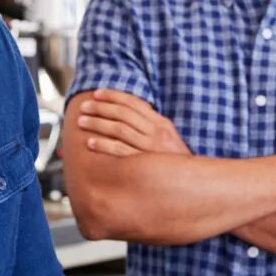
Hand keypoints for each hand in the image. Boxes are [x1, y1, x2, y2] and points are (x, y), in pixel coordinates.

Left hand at [77, 89, 191, 157]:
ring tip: (81, 121)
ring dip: (97, 123)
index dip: (113, 96)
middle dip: (100, 108)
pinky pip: (120, 151)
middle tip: (84, 106)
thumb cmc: (174, 160)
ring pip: (119, 129)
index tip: (97, 94)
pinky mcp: (144, 164)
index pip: (134, 102)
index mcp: (161, 122)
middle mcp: (156, 132)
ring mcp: (150, 147)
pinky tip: (90, 143)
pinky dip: (103, 145)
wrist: (193, 181)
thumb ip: (150, 124)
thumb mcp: (168, 137)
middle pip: (123, 114)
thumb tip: (128, 113)